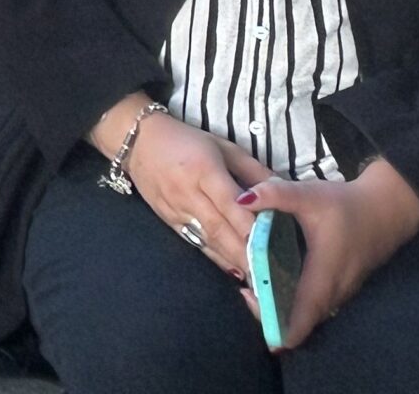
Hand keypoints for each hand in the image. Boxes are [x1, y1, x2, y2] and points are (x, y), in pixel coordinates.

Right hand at [99, 104, 270, 277]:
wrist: (137, 140)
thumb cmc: (185, 140)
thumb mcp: (222, 146)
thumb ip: (253, 170)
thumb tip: (281, 191)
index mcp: (204, 170)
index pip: (232, 204)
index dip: (252, 226)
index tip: (275, 245)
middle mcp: (188, 192)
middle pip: (221, 229)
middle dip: (246, 253)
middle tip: (271, 273)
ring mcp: (175, 208)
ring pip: (208, 240)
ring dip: (233, 261)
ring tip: (258, 278)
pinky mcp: (167, 220)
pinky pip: (195, 242)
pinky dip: (215, 257)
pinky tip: (233, 270)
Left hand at [241, 163, 418, 349]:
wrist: (387, 208)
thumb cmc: (346, 205)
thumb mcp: (308, 194)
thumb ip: (275, 194)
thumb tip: (241, 199)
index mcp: (325, 275)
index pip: (304, 316)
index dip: (284, 329)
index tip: (261, 328)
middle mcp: (335, 290)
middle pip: (304, 319)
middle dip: (275, 317)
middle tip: (247, 295)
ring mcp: (342, 290)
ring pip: (312, 312)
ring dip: (286, 309)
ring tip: (257, 289)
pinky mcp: (344, 285)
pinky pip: (320, 303)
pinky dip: (299, 301)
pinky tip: (279, 282)